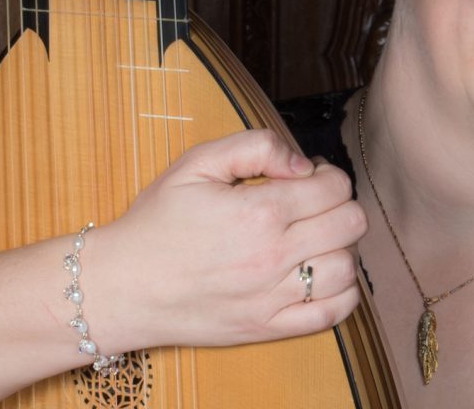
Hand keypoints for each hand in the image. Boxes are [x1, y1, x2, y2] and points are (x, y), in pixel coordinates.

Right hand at [87, 129, 366, 350]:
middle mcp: (273, 255)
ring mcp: (273, 296)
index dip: (328, 174)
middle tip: (313, 204)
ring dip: (340, 247)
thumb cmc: (156, 222)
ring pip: (348, 268)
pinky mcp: (268, 327)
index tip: (307, 177)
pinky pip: (333, 313)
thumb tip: (302, 163)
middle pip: (351, 223)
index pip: (335, 186)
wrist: (122, 285)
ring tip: (314, 239)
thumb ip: (254, 147)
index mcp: (260, 210)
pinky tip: (322, 275)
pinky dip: (342, 292)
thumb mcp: (196, 164)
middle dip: (340, 205)